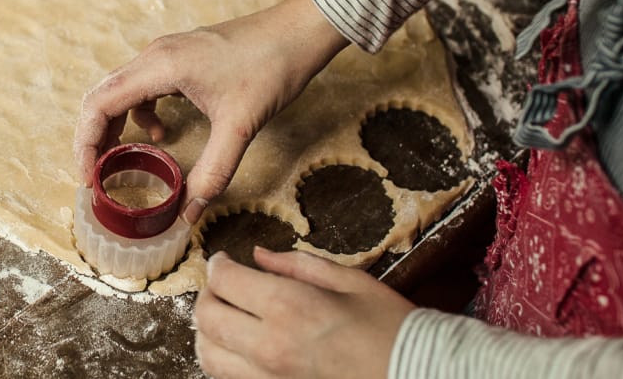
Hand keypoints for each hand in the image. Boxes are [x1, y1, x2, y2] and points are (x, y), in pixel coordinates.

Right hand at [75, 0, 347, 222]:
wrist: (299, 30)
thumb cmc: (271, 67)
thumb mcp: (240, 126)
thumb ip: (213, 172)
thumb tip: (190, 214)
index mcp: (159, 66)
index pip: (99, 104)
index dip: (86, 143)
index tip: (89, 177)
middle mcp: (155, 55)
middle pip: (103, 97)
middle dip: (95, 138)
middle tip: (97, 176)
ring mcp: (167, 53)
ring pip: (122, 91)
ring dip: (116, 126)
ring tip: (121, 161)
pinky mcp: (182, 57)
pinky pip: (144, 86)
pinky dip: (142, 114)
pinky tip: (162, 134)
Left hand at [194, 248, 415, 378]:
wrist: (415, 375)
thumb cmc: (389, 327)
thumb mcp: (349, 280)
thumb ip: (297, 265)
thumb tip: (260, 255)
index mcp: (289, 306)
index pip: (225, 281)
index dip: (217, 265)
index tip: (223, 260)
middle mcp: (270, 345)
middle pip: (207, 318)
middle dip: (207, 294)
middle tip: (220, 284)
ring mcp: (270, 378)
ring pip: (209, 355)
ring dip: (208, 331)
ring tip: (225, 316)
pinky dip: (224, 361)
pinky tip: (240, 348)